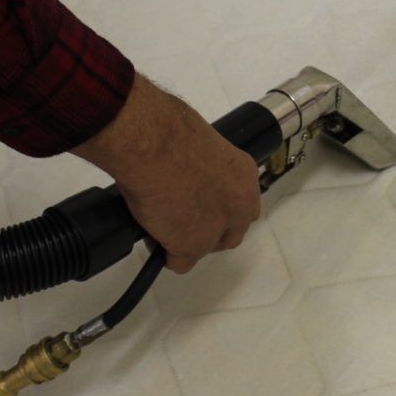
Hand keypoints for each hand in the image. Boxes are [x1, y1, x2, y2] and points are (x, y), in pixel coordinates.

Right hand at [72, 77, 260, 272]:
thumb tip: (188, 170)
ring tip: (161, 226)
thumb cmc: (168, 132)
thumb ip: (204, 166)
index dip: (221, 210)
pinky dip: (165, 254)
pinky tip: (154, 238)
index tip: (201, 206)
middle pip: (231, 232)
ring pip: (206, 249)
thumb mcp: (199, 145)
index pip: (242, 204)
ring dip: (187, 242)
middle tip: (181, 220)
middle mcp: (238, 203)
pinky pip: (180, 263)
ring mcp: (217, 227)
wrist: (152, 144)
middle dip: (208, 231)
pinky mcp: (192, 245)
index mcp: (243, 173)